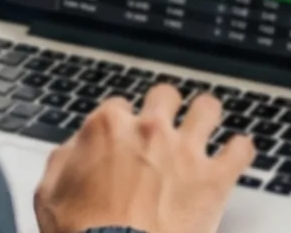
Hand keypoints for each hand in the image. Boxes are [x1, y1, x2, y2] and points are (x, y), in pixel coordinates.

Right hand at [35, 84, 255, 232]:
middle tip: (164, 127)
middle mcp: (149, 129)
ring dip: (207, 116)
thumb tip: (75, 149)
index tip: (123, 139)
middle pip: (165, 95)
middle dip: (165, 108)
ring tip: (206, 125)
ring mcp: (185, 151)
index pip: (118, 107)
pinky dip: (240, 151)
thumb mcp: (49, 194)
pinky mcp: (214, 178)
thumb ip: (64, 160)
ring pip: (208, 108)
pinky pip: (241, 149)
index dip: (121, 124)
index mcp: (108, 127)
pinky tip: (236, 154)